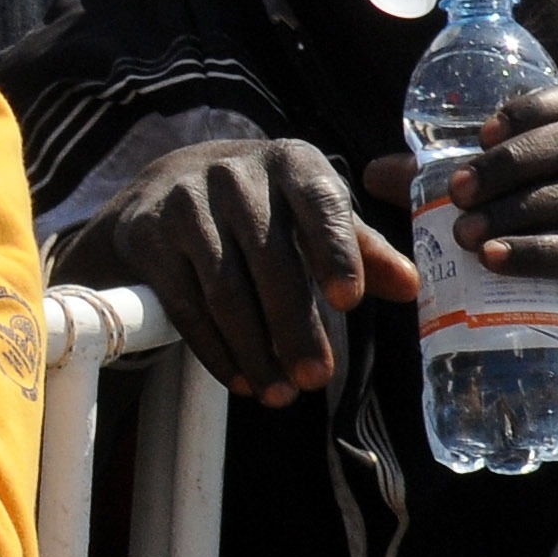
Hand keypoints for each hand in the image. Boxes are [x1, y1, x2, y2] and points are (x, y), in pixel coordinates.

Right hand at [58, 138, 418, 406]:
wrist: (164, 187)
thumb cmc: (261, 206)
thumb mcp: (310, 213)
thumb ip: (360, 248)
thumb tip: (409, 287)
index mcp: (291, 163)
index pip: (320, 203)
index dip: (336, 251)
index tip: (350, 302)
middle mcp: (235, 174)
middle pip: (270, 259)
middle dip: (294, 326)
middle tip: (316, 378)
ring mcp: (186, 203)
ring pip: (224, 289)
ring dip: (254, 349)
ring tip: (280, 393)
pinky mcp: (148, 235)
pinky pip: (185, 303)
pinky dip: (214, 348)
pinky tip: (239, 378)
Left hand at [363, 84, 557, 419]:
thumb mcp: (521, 216)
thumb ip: (458, 189)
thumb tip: (375, 173)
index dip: (534, 106)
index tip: (484, 132)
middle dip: (509, 161)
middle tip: (457, 191)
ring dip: (512, 209)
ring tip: (462, 234)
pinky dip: (533, 253)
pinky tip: (493, 259)